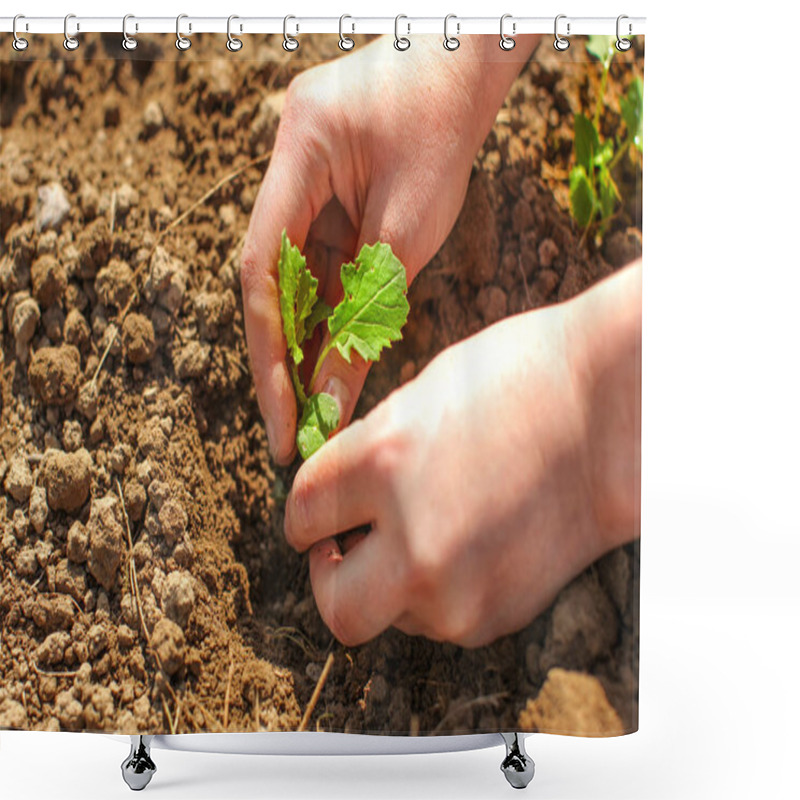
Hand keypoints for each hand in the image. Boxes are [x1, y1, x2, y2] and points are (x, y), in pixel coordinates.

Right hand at [241, 35, 537, 463]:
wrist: (469, 60)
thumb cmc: (446, 127)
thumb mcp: (408, 230)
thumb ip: (366, 311)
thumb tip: (333, 393)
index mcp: (295, 156)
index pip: (261, 271)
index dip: (267, 355)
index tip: (280, 418)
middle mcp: (286, 169)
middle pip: (272, 281)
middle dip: (285, 357)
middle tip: (297, 426)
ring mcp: (305, 180)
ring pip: (298, 276)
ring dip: (311, 340)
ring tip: (318, 409)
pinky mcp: (330, 193)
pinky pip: (323, 261)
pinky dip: (333, 310)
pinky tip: (336, 361)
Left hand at [284, 262, 641, 647]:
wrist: (619, 413)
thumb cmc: (527, 379)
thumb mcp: (421, 395)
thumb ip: (367, 452)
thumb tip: (339, 490)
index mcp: (385, 461)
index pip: (301, 512)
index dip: (303, 514)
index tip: (315, 517)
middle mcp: (416, 537)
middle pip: (331, 601)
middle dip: (325, 575)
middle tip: (336, 549)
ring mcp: (460, 587)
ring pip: (387, 616)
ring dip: (387, 581)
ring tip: (421, 533)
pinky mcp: (498, 615)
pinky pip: (439, 619)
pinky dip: (434, 591)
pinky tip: (462, 544)